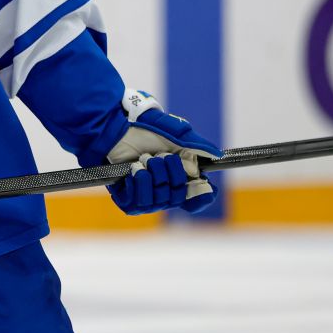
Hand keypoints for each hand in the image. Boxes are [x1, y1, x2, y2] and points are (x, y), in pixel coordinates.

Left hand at [106, 90, 222, 215]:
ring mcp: (146, 197)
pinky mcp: (127, 200)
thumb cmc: (144, 129)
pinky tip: (134, 170)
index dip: (201, 196)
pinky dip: (139, 184)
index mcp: (178, 176)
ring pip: (160, 201)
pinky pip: (139, 204)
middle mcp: (164, 190)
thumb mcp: (176, 133)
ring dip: (153, 177)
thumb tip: (218, 155)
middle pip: (179, 197)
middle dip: (171, 174)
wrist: (115, 128)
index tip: (205, 187)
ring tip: (143, 160)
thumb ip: (198, 145)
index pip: (196, 198)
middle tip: (159, 157)